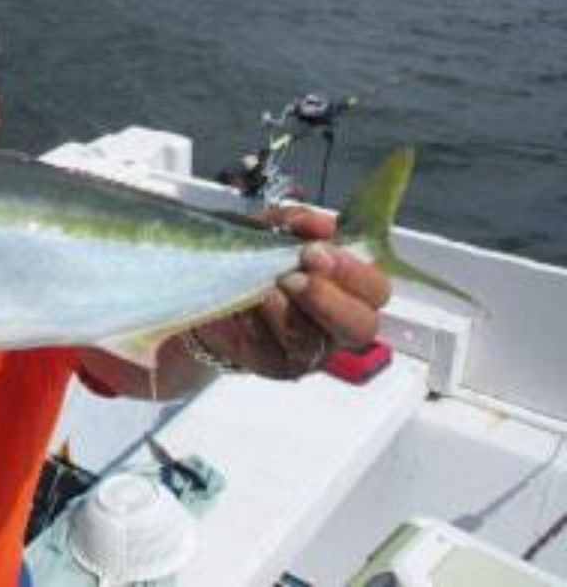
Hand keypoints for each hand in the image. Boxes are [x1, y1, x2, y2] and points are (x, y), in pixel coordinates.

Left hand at [194, 206, 390, 378]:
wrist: (211, 287)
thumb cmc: (255, 255)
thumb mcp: (272, 228)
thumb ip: (298, 221)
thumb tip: (323, 225)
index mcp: (350, 288)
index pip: (375, 289)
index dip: (352, 273)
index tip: (316, 252)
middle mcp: (337, 324)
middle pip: (359, 326)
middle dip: (328, 299)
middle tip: (293, 277)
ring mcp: (309, 350)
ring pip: (314, 342)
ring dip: (289, 312)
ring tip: (267, 290)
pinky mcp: (276, 365)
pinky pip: (274, 352)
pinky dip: (259, 327)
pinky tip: (248, 308)